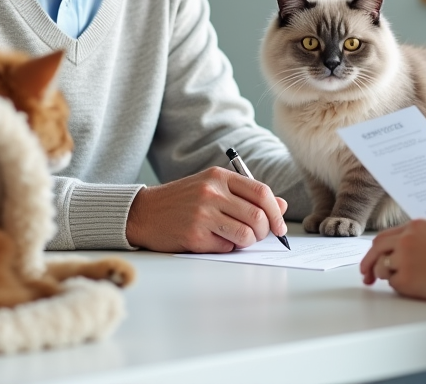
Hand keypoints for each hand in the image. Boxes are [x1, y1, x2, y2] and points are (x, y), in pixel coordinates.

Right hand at [125, 167, 288, 252]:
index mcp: (219, 176)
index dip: (276, 212)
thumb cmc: (183, 201)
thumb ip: (247, 195)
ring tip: (236, 239)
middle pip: (258, 216)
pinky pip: (227, 247)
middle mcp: (212, 192)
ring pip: (246, 235)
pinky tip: (214, 241)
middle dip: (263, 232)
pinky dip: (226, 248)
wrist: (144, 212)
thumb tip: (281, 205)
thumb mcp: (214, 188)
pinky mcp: (194, 235)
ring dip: (247, 242)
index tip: (279, 227)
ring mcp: (202, 214)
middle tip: (256, 236)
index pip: (262, 193)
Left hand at [360, 219, 425, 308]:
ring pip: (382, 268)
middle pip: (376, 249)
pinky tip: (418, 286)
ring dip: (387, 276)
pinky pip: (394, 284)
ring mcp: (404, 259)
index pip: (386, 236)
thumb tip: (405, 244)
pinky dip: (401, 287)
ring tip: (407, 280)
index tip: (373, 258)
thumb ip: (420, 235)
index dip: (377, 249)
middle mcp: (405, 239)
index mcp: (414, 226)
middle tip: (366, 275)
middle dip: (368, 263)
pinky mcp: (406, 279)